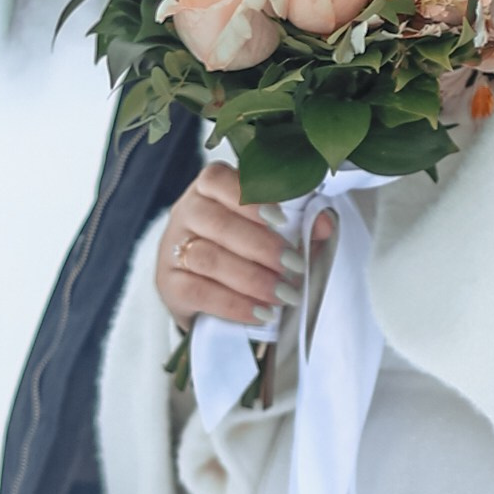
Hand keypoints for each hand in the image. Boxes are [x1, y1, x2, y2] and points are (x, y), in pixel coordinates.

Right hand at [155, 161, 321, 328]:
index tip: (281, 219)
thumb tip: (325, 223)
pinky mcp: (168, 284)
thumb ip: (300, 226)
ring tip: (284, 295)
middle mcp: (185, 212)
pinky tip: (260, 313)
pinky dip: (233, 304)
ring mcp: (172, 248)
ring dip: (252, 278)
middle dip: (262, 247)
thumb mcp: (275, 235)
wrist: (211, 297)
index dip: (249, 198)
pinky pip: (198, 291)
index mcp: (209, 190)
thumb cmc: (247, 254)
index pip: (218, 180)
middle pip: (218, 223)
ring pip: (207, 257)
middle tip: (294, 266)